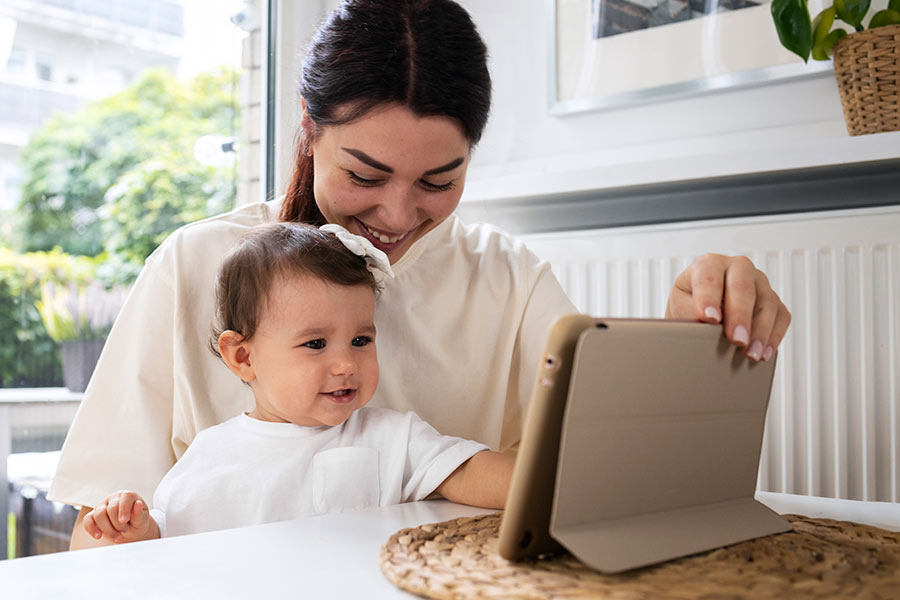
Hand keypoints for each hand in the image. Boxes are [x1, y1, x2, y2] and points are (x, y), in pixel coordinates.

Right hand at [83, 490, 157, 543]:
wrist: (130, 531)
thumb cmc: (137, 523)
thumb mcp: (142, 520)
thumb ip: (139, 513)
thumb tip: (138, 504)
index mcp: (128, 496)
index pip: (125, 497)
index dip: (124, 509)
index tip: (125, 521)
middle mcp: (114, 498)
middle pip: (111, 509)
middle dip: (118, 523)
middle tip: (125, 530)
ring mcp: (102, 506)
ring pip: (99, 515)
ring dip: (107, 529)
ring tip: (117, 536)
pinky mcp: (93, 516)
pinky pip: (87, 520)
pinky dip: (91, 529)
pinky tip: (98, 536)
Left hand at [666, 254, 790, 360]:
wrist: (700, 313)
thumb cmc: (688, 308)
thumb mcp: (682, 309)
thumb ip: (692, 315)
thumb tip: (705, 332)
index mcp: (708, 264)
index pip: (709, 277)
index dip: (709, 298)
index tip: (709, 319)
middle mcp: (737, 267)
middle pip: (742, 287)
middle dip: (740, 316)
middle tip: (736, 340)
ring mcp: (759, 281)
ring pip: (766, 302)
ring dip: (760, 331)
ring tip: (750, 353)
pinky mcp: (773, 300)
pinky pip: (781, 316)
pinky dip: (774, 336)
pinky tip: (763, 353)